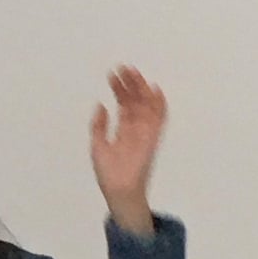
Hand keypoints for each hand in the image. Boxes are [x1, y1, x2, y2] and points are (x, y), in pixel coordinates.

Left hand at [90, 65, 166, 207]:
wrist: (119, 190)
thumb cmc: (108, 173)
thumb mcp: (98, 145)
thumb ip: (99, 125)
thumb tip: (100, 105)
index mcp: (123, 129)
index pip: (123, 104)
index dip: (118, 89)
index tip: (113, 75)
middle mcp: (136, 128)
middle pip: (135, 101)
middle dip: (130, 84)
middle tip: (123, 68)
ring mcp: (145, 132)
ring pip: (146, 105)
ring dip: (141, 89)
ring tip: (134, 73)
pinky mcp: (152, 138)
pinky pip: (159, 119)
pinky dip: (159, 104)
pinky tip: (155, 89)